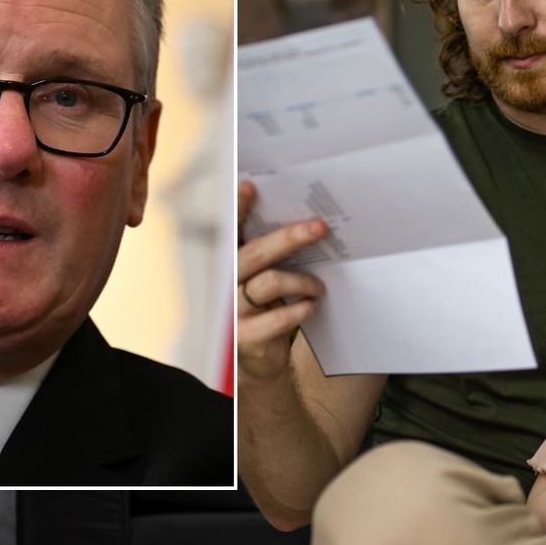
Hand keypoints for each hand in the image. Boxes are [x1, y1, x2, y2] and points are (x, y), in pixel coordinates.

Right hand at [238, 180, 327, 385]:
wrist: (259, 358)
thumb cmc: (266, 308)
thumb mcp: (264, 279)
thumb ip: (271, 255)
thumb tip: (308, 222)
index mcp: (231, 264)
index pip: (230, 231)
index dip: (237, 209)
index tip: (251, 186)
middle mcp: (226, 284)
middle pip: (256, 252)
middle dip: (289, 237)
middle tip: (319, 228)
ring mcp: (232, 311)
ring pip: (270, 282)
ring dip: (302, 281)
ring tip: (319, 286)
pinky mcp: (245, 336)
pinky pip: (279, 318)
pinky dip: (300, 309)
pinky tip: (311, 306)